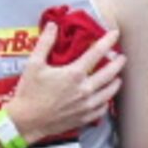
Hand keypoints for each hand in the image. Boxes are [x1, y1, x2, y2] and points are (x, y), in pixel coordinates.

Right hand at [2, 22, 122, 143]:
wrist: (26, 121)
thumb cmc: (28, 93)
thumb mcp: (33, 64)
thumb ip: (45, 43)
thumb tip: (52, 26)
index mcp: (74, 74)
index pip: (97, 52)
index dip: (108, 41)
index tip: (115, 34)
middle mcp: (85, 89)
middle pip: (110, 73)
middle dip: (118, 63)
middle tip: (121, 57)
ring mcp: (86, 105)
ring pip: (110, 92)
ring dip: (115, 82)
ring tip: (117, 77)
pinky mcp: (84, 117)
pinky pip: (102, 109)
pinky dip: (106, 101)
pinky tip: (105, 98)